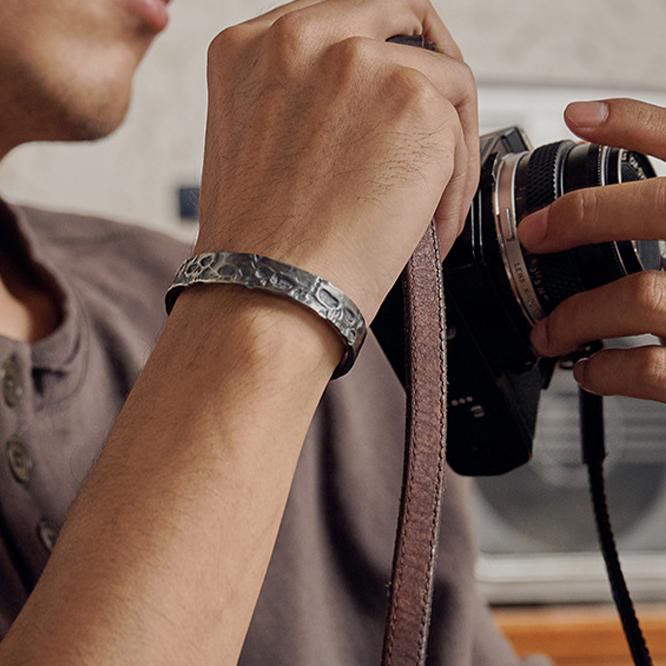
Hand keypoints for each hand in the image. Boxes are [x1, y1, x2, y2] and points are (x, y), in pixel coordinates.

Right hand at [197, 0, 477, 326]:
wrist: (268, 292)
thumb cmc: (260, 244)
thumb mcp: (255, 145)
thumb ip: (302, 101)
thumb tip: (363, 108)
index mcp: (254, 48)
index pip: (345, 19)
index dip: (382, 54)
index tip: (398, 88)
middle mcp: (302, 38)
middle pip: (402, 22)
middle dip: (428, 73)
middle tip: (439, 124)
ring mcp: (359, 61)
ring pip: (444, 79)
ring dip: (446, 143)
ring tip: (428, 203)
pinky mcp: (412, 100)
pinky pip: (461, 133)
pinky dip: (454, 185)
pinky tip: (428, 225)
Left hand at [519, 98, 665, 401]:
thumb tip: (592, 125)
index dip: (632, 122)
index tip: (577, 119)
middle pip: (663, 208)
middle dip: (586, 216)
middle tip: (536, 232)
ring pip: (643, 298)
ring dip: (577, 316)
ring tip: (550, 331)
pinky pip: (649, 369)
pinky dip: (605, 370)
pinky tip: (591, 367)